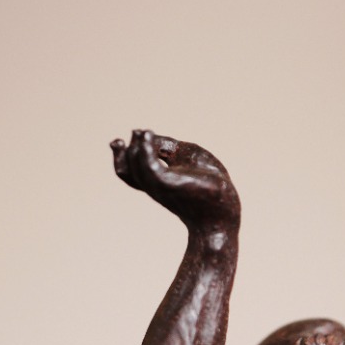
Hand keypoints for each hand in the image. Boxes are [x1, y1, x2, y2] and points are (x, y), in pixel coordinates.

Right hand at [110, 130, 240, 230]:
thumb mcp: (187, 155)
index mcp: (157, 180)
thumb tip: (146, 135)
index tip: (123, 138)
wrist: (224, 211)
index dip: (120, 154)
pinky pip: (149, 167)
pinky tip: (147, 135)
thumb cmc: (211, 185)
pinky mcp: (170, 184)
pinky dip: (144, 149)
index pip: (128, 170)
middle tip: (139, 133)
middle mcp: (154, 186)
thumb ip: (167, 145)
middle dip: (124, 150)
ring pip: (134, 166)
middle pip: (126, 169)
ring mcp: (160, 186)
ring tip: (145, 133)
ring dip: (137, 146)